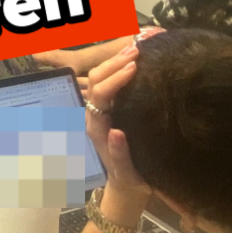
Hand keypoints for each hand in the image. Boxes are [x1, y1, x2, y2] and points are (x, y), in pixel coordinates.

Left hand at [83, 43, 151, 209]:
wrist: (126, 184)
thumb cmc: (130, 179)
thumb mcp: (128, 173)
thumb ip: (119, 154)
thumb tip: (116, 132)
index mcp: (97, 128)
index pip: (100, 96)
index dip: (115, 80)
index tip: (134, 68)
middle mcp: (94, 116)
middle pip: (96, 81)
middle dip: (114, 63)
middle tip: (137, 50)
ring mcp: (100, 110)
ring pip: (99, 78)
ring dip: (115, 61)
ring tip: (135, 48)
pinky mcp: (109, 108)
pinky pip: (109, 83)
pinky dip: (119, 67)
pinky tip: (134, 59)